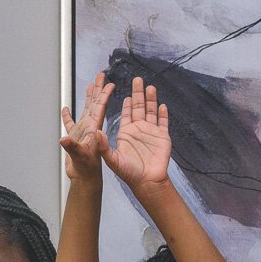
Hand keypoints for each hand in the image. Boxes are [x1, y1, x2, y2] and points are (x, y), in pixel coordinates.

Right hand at [59, 71, 115, 182]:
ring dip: (87, 98)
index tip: (109, 82)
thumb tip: (64, 139)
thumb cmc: (88, 169)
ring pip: (86, 110)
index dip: (104, 95)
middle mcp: (90, 127)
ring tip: (90, 85)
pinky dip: (68, 117)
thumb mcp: (81, 157)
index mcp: (93, 129)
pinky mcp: (75, 139)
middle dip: (98, 89)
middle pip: (95, 103)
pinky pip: (71, 124)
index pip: (100, 107)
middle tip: (101, 74)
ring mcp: (83, 132)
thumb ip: (73, 147)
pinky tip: (66, 110)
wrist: (85, 179)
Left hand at [101, 76, 171, 190]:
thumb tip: (96, 133)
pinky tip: (162, 105)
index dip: (126, 102)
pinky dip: (163, 114)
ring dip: (151, 99)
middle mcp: (138, 130)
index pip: (126, 113)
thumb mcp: (113, 160)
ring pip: (151, 111)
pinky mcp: (163, 137)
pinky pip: (163, 123)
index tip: (124, 92)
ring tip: (150, 86)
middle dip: (138, 93)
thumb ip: (104, 147)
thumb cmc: (129, 173)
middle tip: (137, 79)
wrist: (147, 182)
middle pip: (139, 107)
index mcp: (126, 133)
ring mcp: (151, 132)